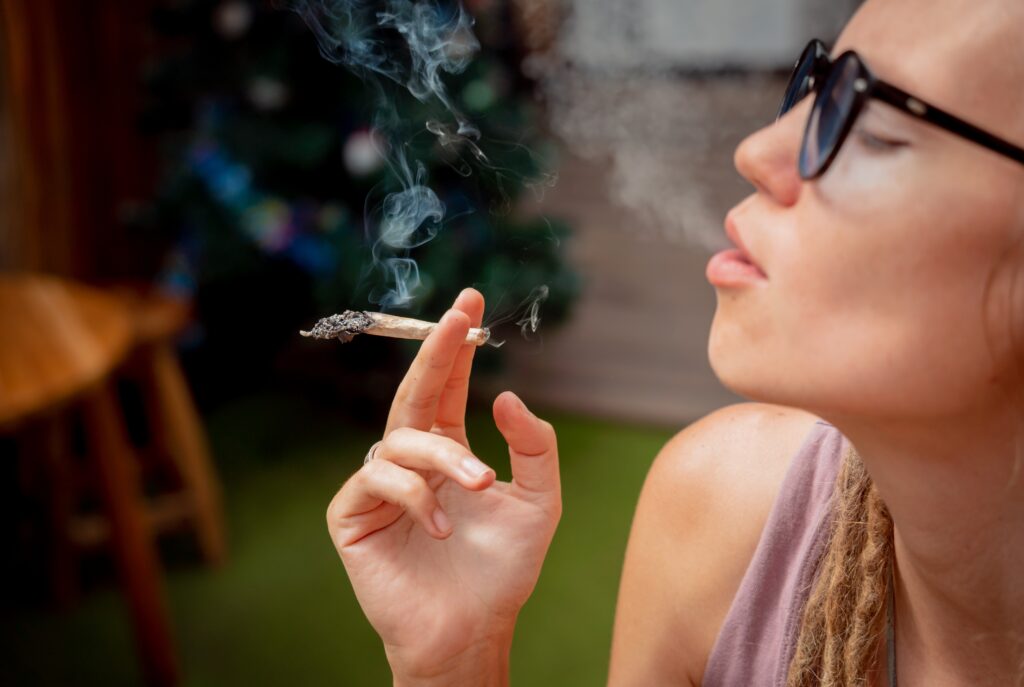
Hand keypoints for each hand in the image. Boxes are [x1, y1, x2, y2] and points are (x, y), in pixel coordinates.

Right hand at [326, 289, 561, 682]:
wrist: (471, 629)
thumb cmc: (502, 571)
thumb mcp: (539, 502)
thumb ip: (534, 448)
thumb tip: (506, 396)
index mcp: (447, 451)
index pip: (448, 388)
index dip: (456, 346)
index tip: (470, 301)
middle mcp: (410, 460)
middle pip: (415, 393)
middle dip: (436, 352)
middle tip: (458, 318)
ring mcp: (379, 485)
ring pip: (403, 440)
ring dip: (446, 458)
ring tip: (479, 487)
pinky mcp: (352, 514)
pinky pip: (377, 479)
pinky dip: (413, 496)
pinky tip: (439, 527)